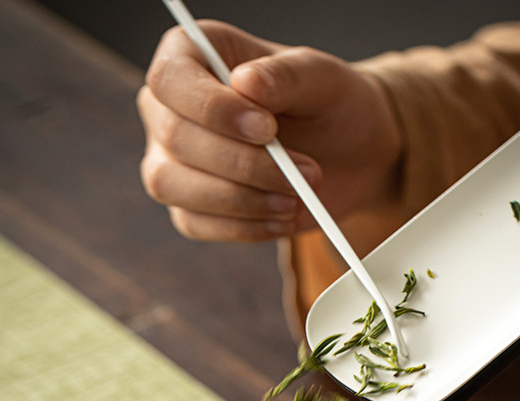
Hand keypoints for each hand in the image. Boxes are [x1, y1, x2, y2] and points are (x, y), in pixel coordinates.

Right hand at [137, 21, 402, 242]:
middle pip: (174, 137)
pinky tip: (283, 219)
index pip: (171, 79)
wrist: (349, 154)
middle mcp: (170, 107)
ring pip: (173, 185)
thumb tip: (245, 82)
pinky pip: (195, 223)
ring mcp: (172, 160)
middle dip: (242, 162)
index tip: (268, 129)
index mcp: (192, 55)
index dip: (213, 108)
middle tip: (305, 172)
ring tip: (295, 200)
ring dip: (240, 200)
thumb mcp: (320, 79)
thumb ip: (284, 75)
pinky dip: (243, 227)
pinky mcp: (189, 206)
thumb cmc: (329, 103)